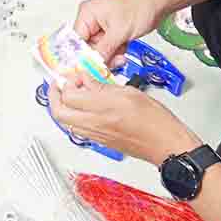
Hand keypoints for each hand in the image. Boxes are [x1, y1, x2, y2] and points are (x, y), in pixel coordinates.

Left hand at [48, 76, 200, 165]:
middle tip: (59, 85)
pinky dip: (73, 117)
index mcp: (104, 108)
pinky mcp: (100, 142)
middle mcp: (96, 124)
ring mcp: (96, 135)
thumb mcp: (130, 92)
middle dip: (54, 96)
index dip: (68, 82)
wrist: (166, 145)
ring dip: (62, 107)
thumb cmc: (156, 121)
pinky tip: (82, 108)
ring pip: (65, 122)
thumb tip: (86, 79)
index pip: (69, 95)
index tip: (75, 75)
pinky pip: (77, 129)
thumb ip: (103, 85)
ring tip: (70, 94)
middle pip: (59, 112)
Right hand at [74, 0, 166, 66]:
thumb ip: (103, 50)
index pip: (76, 40)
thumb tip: (91, 64)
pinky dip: (116, 54)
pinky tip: (123, 52)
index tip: (86, 69)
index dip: (80, 56)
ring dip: (110, 57)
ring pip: (99, 51)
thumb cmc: (140, 5)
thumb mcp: (119, 31)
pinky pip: (108, 49)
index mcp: (87, 13)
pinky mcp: (112, 33)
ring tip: (120, 56)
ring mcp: (103, 27)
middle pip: (87, 47)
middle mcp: (92, 20)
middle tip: (109, 64)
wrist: (158, 3)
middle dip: (99, 57)